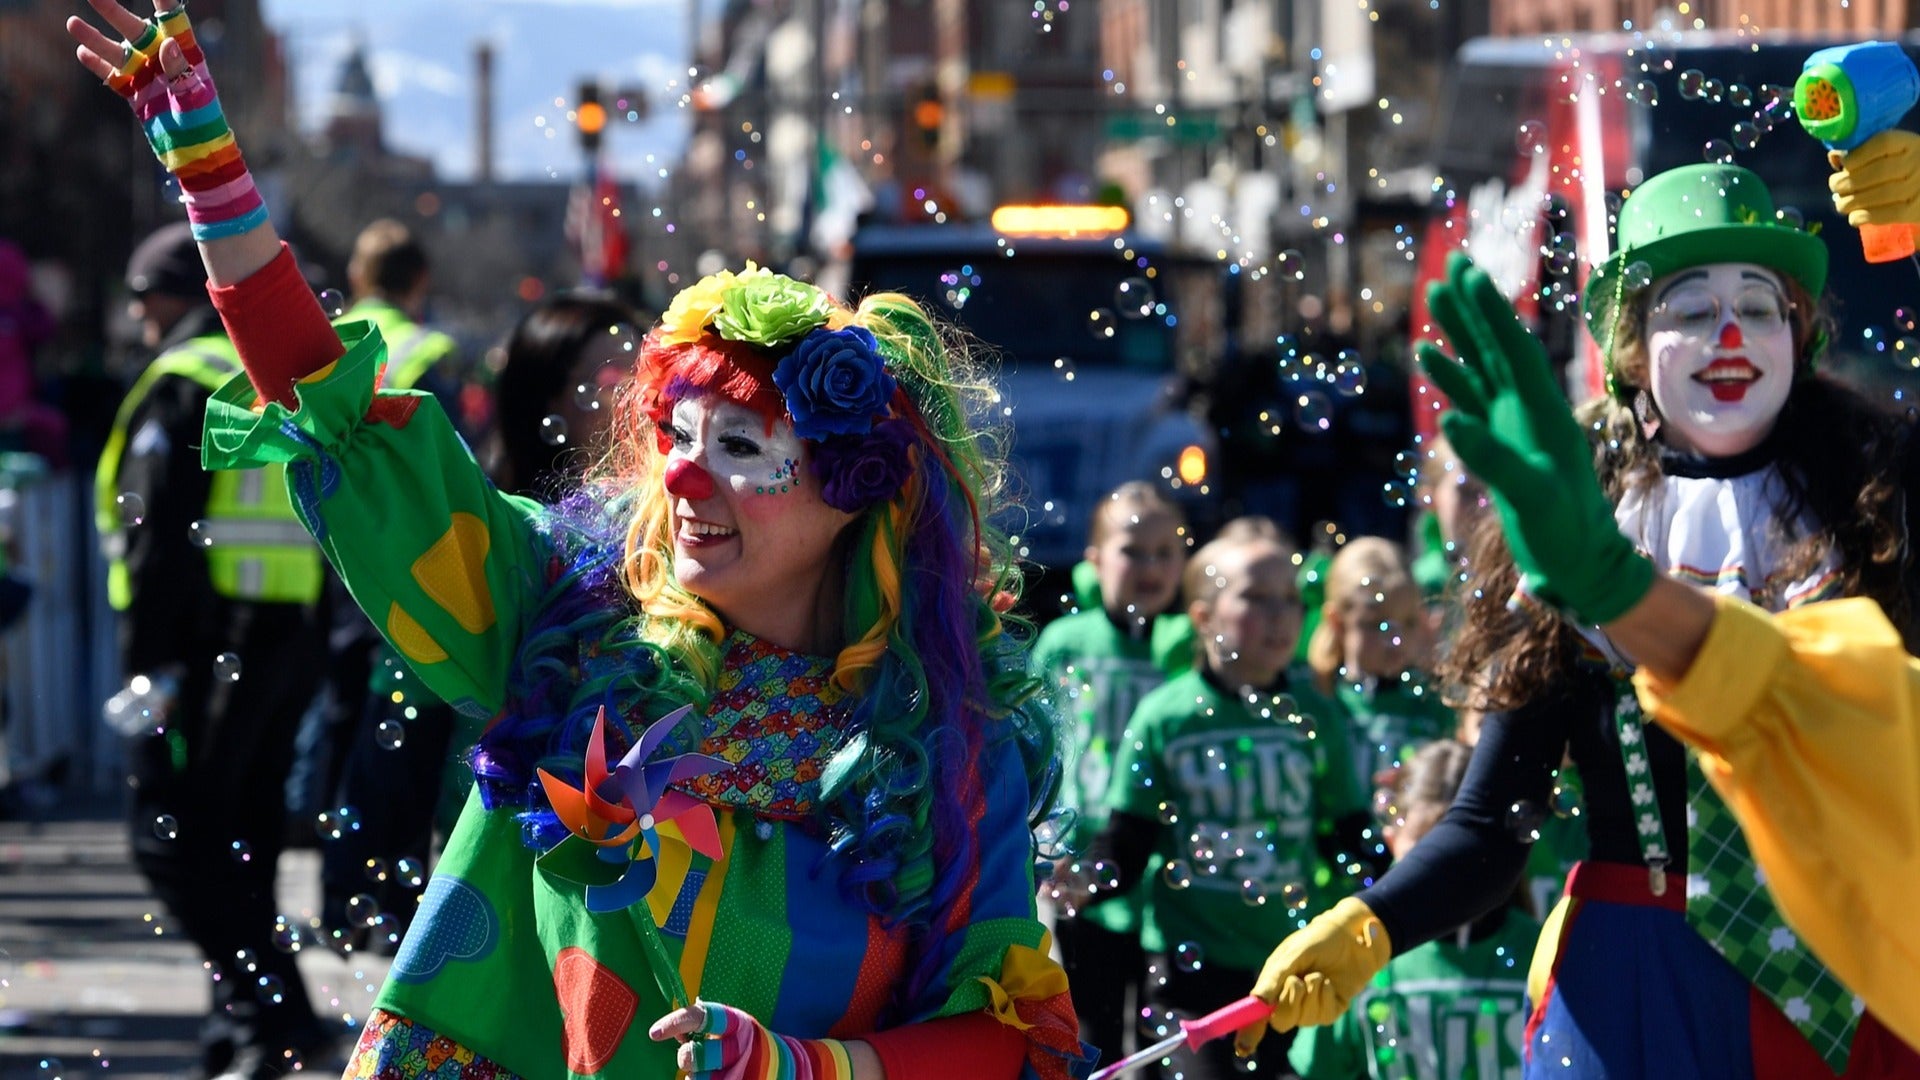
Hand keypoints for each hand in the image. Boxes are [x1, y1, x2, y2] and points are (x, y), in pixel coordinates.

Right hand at [67, 0, 267, 242]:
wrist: (197, 160)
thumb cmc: (205, 129)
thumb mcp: (194, 100)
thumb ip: (180, 72)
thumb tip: (168, 42)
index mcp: (186, 57)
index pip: (174, 21)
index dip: (163, 2)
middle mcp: (164, 62)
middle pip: (136, 31)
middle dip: (114, 12)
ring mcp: (148, 78)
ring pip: (118, 52)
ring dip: (96, 38)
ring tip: (72, 22)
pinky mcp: (136, 96)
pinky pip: (114, 77)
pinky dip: (98, 65)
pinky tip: (82, 52)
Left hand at [651, 1001, 857, 1079]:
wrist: (797, 1071)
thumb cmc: (756, 1048)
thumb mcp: (739, 1030)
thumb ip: (710, 1027)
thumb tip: (674, 1029)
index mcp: (740, 1024)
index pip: (704, 1016)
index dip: (677, 1021)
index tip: (655, 1032)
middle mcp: (741, 1049)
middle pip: (695, 1056)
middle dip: (687, 1058)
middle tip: (689, 1058)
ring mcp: (743, 1074)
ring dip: (700, 1077)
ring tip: (717, 1072)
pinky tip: (717, 1078)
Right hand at [1233, 896, 1391, 1056]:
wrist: (1351, 935)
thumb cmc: (1317, 940)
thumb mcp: (1292, 953)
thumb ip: (1275, 977)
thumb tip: (1258, 1001)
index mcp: (1273, 986)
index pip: (1256, 1015)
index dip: (1248, 1033)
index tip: (1243, 1048)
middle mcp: (1289, 1000)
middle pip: (1280, 1022)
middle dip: (1288, 1003)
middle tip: (1296, 981)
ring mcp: (1310, 1008)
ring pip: (1303, 1019)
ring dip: (1310, 993)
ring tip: (1316, 974)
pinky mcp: (1331, 1011)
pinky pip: (1323, 1015)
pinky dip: (1324, 995)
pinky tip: (1328, 981)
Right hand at [1414, 252, 1653, 624]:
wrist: (1581, 563)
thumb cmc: (1566, 533)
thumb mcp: (1533, 497)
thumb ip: (1492, 458)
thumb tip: (1449, 419)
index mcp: (1543, 412)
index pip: (1514, 350)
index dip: (1492, 312)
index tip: (1470, 274)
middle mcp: (1529, 409)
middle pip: (1497, 346)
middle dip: (1474, 306)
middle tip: (1451, 264)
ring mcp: (1514, 425)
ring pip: (1482, 366)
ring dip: (1459, 332)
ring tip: (1433, 296)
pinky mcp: (1500, 444)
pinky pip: (1471, 400)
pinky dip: (1451, 378)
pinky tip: (1429, 359)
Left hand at [1829, 129, 1919, 225]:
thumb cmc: (1898, 168)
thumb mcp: (1886, 153)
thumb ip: (1860, 152)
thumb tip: (1835, 156)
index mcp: (1908, 143)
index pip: (1883, 142)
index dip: (1858, 154)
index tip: (1843, 163)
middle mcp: (1916, 162)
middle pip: (1879, 171)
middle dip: (1848, 181)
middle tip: (1836, 186)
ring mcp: (1918, 187)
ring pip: (1882, 194)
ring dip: (1852, 201)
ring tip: (1842, 204)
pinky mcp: (1916, 210)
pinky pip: (1888, 214)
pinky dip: (1865, 216)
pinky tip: (1854, 217)